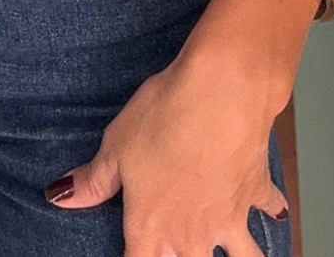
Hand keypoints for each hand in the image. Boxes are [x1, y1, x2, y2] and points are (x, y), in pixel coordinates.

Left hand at [43, 47, 288, 255]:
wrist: (222, 93)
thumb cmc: (164, 117)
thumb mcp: (116, 146)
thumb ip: (92, 181)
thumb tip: (59, 197)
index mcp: (152, 227)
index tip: (133, 254)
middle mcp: (192, 234)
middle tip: (182, 249)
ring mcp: (229, 217)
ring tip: (233, 253)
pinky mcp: (256, 192)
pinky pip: (269, 209)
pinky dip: (271, 211)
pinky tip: (274, 212)